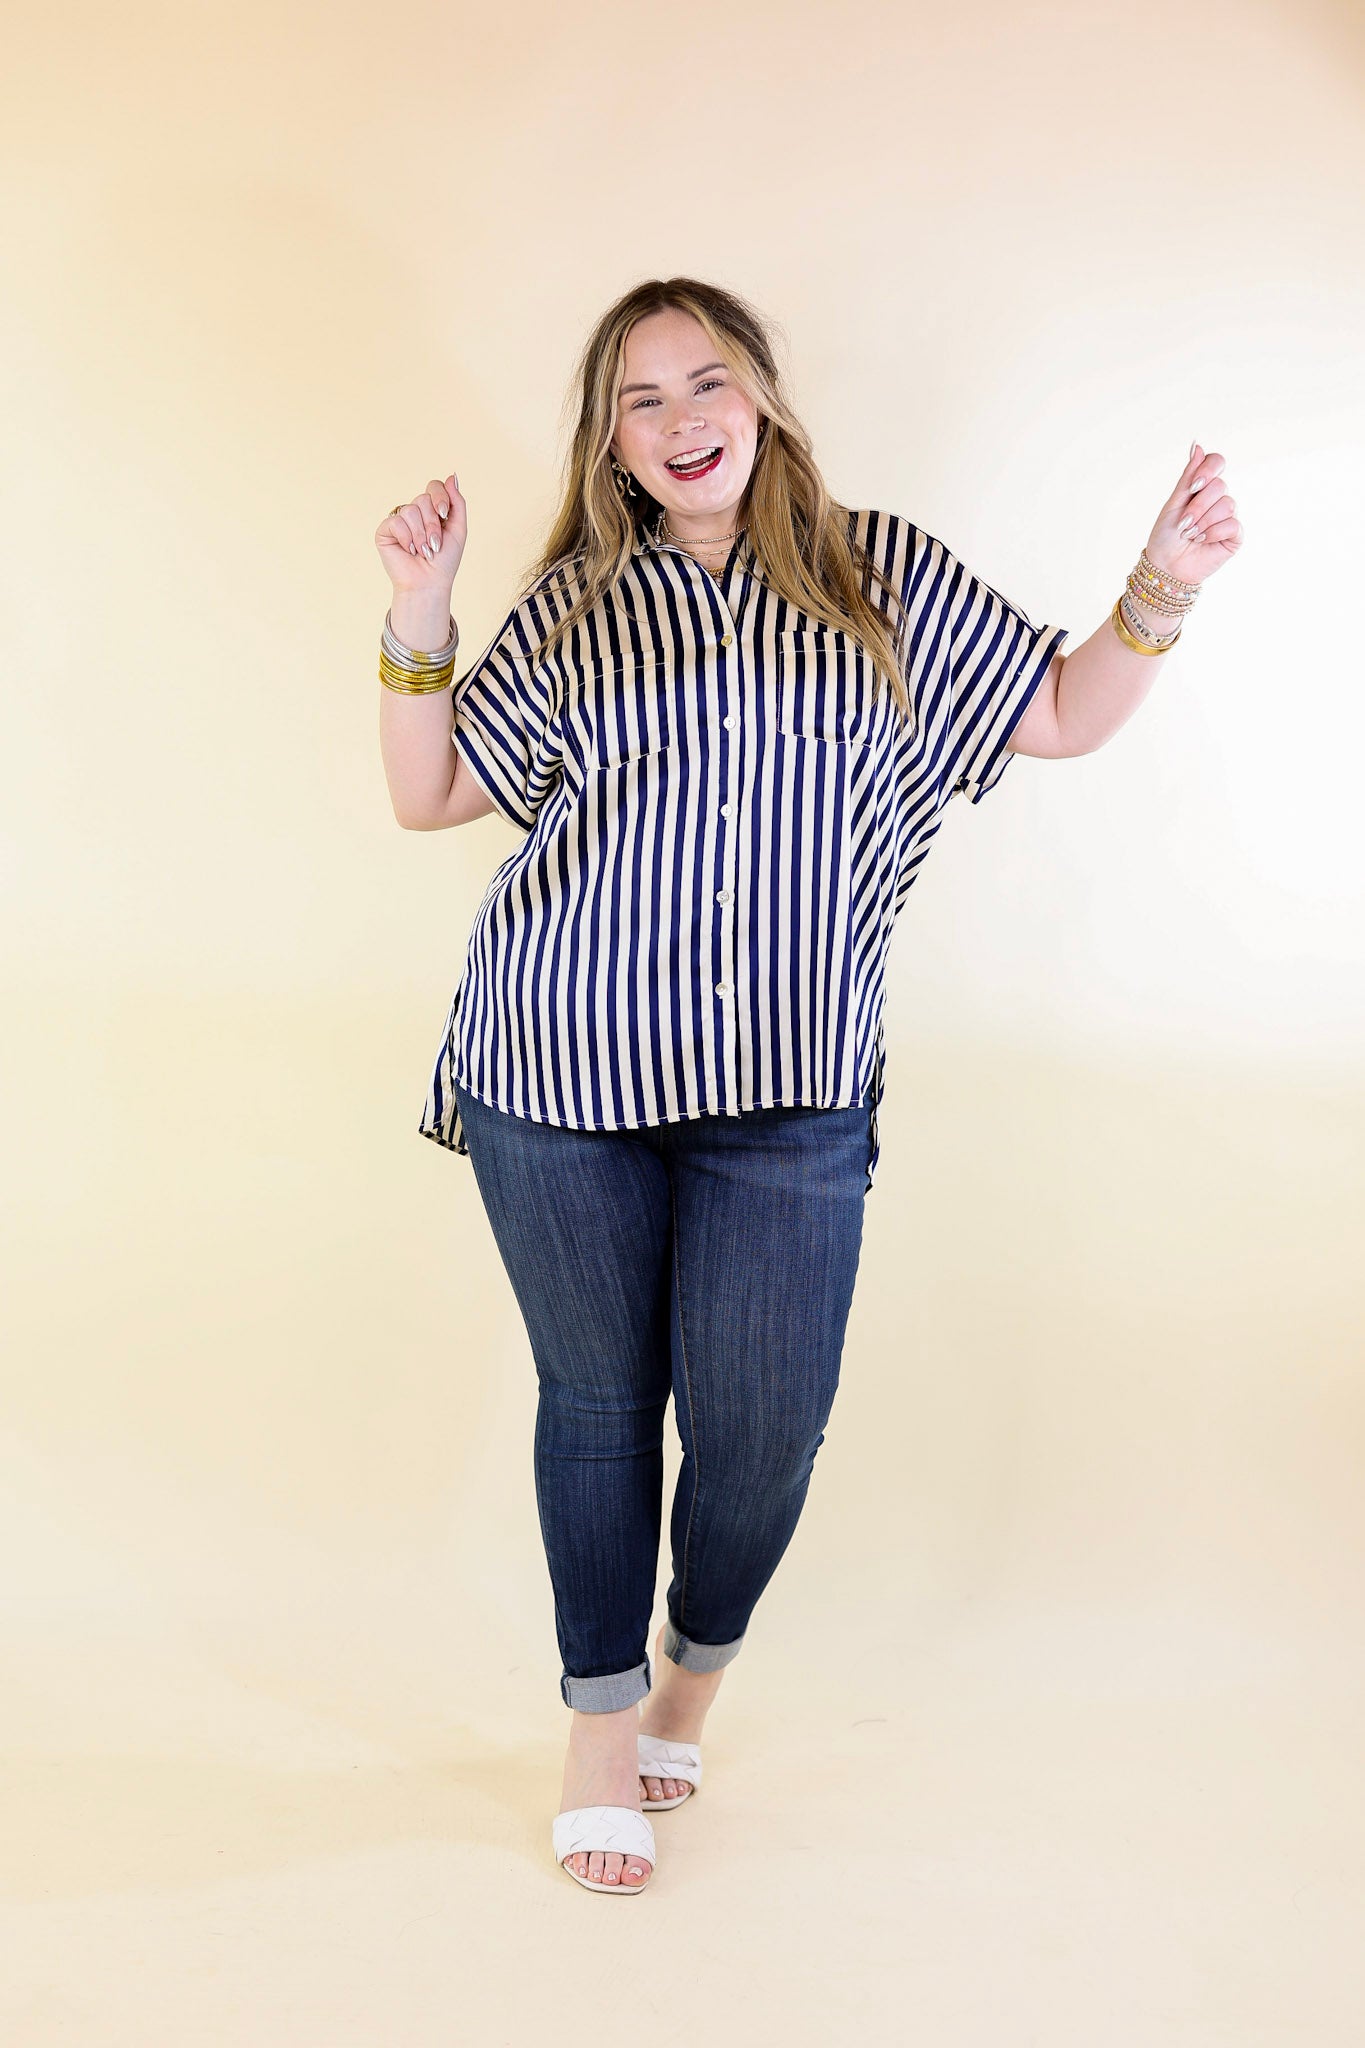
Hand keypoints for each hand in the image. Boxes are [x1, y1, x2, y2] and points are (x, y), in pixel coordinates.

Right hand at [375, 472, 466, 594]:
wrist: (429, 583)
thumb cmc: (444, 561)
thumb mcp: (458, 529)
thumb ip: (457, 502)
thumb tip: (452, 475)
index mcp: (431, 510)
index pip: (434, 487)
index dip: (440, 497)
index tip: (444, 514)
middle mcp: (414, 512)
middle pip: (423, 499)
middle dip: (433, 524)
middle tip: (434, 544)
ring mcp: (399, 520)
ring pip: (411, 510)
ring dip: (421, 534)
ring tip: (423, 551)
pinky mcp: (385, 530)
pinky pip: (396, 521)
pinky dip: (407, 538)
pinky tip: (409, 551)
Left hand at [1144, 443, 1242, 583]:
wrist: (1166, 566)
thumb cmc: (1166, 535)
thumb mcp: (1174, 503)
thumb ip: (1188, 476)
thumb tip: (1197, 445)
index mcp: (1203, 487)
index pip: (1217, 462)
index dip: (1208, 470)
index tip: (1193, 486)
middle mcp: (1218, 498)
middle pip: (1220, 486)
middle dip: (1198, 506)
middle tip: (1184, 524)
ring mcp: (1228, 516)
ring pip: (1227, 505)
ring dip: (1203, 522)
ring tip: (1190, 535)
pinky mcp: (1235, 535)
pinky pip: (1232, 524)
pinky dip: (1213, 533)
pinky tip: (1201, 541)